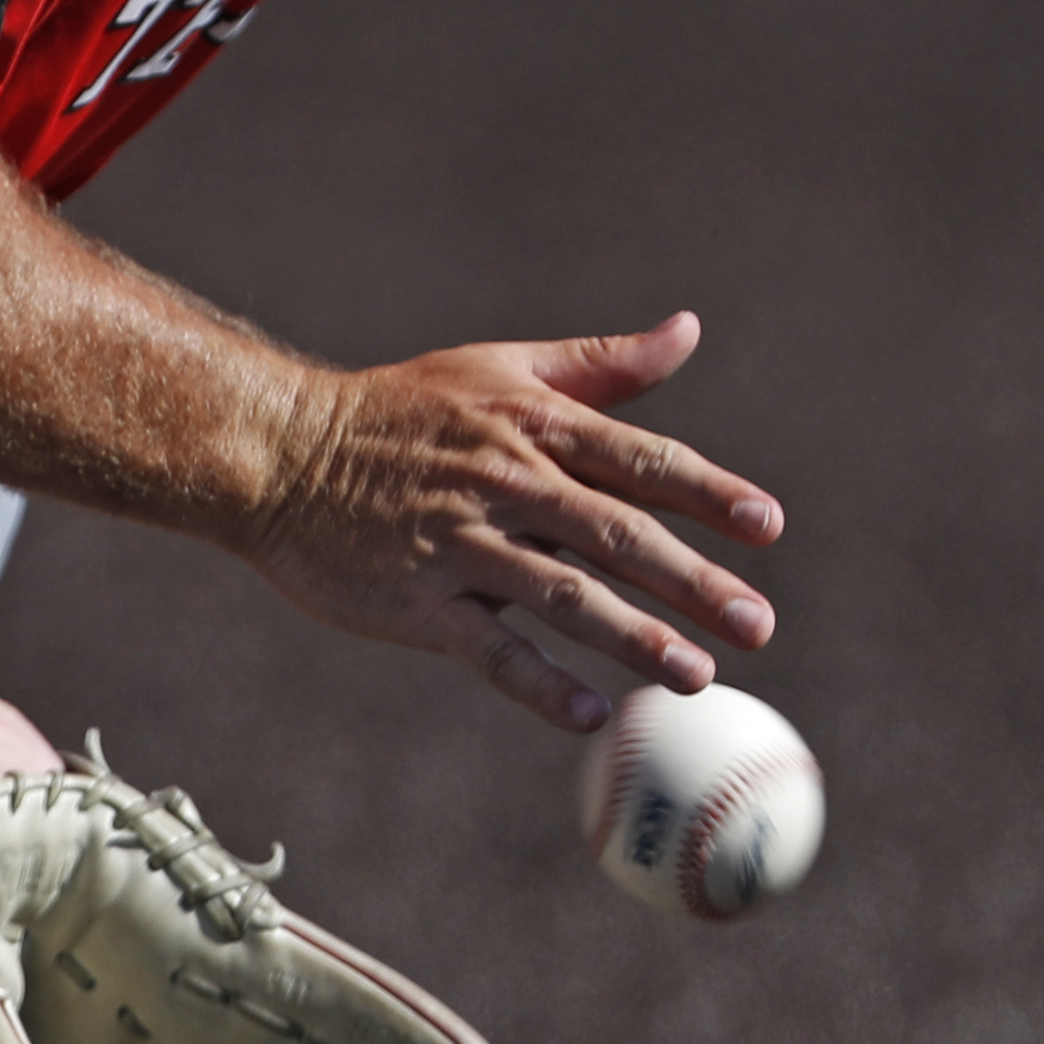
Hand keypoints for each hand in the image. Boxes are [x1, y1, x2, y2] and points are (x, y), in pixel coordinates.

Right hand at [254, 312, 780, 733]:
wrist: (276, 451)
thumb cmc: (400, 411)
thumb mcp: (498, 370)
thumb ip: (599, 365)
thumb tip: (688, 331)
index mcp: (529, 423)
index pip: (637, 458)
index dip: (706, 491)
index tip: (767, 527)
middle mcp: (502, 479)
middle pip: (616, 532)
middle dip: (694, 580)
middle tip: (758, 625)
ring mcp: (457, 542)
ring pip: (561, 592)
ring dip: (634, 635)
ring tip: (698, 675)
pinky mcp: (415, 600)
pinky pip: (487, 649)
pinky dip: (541, 682)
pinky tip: (593, 713)